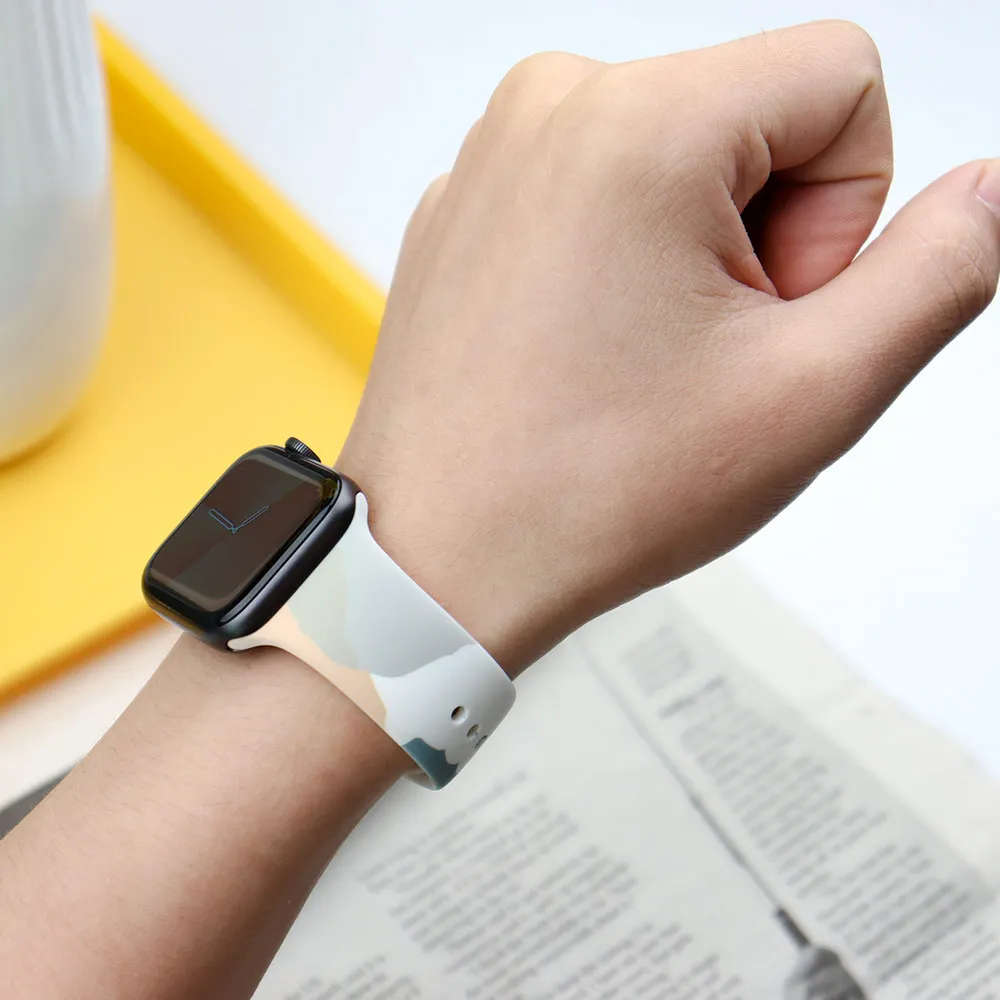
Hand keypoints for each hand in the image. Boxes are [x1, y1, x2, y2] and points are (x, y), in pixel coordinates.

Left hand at [339, 20, 999, 672]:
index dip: (845, 214)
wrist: (438, 558)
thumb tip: (985, 194)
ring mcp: (498, 154)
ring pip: (680, 160)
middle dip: (768, 237)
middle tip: (697, 354)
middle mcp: (551, 107)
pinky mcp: (473, 202)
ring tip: (636, 360)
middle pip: (758, 119)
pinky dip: (621, 265)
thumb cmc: (587, 491)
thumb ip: (939, 270)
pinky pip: (599, 194)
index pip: (844, 79)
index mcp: (640, 121)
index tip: (767, 313)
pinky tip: (586, 354)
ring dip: (695, 258)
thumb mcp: (813, 392)